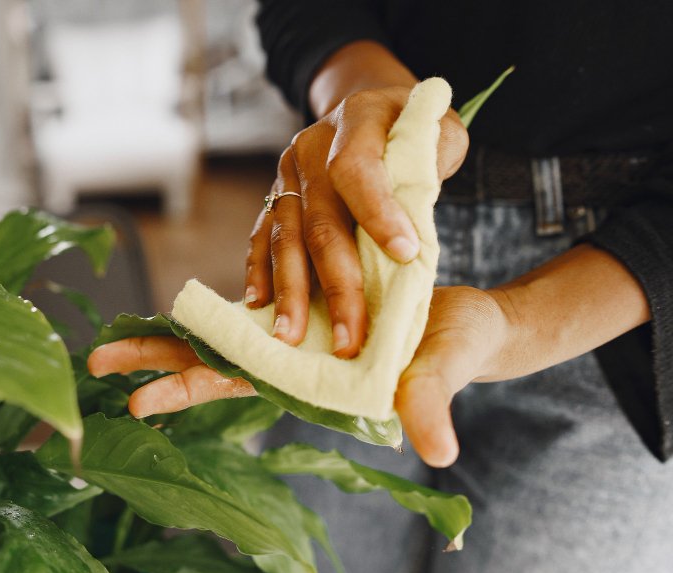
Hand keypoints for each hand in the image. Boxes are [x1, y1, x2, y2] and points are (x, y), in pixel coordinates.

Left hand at [87, 286, 510, 467]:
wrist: (465, 321)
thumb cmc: (456, 346)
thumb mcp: (441, 369)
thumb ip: (429, 402)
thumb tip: (438, 451)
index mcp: (308, 375)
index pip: (235, 383)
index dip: (187, 389)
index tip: (135, 402)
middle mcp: (289, 356)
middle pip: (210, 359)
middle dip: (155, 358)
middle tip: (95, 359)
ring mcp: (294, 330)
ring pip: (220, 329)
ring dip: (172, 329)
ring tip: (117, 331)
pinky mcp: (306, 303)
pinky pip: (251, 302)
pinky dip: (215, 305)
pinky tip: (182, 305)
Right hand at [247, 86, 467, 355]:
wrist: (366, 106)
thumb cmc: (411, 128)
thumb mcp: (440, 128)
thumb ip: (436, 160)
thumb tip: (415, 221)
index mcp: (355, 120)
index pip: (357, 169)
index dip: (378, 212)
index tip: (406, 255)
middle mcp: (311, 147)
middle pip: (319, 220)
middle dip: (337, 284)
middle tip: (349, 338)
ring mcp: (286, 174)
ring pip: (285, 238)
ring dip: (290, 292)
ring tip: (292, 337)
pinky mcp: (273, 197)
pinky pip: (261, 239)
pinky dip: (260, 274)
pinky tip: (260, 306)